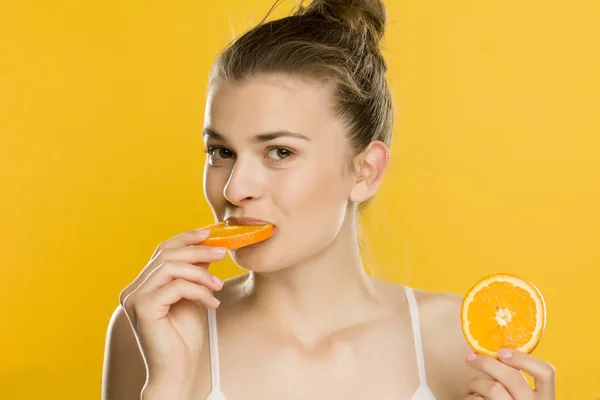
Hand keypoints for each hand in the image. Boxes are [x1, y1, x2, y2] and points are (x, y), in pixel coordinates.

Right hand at [119, 228, 226, 385]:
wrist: (178, 370)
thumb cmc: (184, 337)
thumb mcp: (193, 296)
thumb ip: (194, 273)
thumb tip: (207, 247)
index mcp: (143, 284)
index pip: (163, 250)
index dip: (186, 238)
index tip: (210, 233)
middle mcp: (134, 288)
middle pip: (167, 254)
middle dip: (198, 250)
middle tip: (222, 253)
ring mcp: (135, 298)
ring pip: (171, 267)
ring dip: (201, 273)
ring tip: (218, 286)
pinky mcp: (143, 308)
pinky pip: (176, 286)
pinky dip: (198, 290)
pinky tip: (212, 303)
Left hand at [463, 349, 555, 398]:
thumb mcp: (526, 399)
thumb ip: (519, 383)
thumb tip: (496, 355)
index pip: (546, 372)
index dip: (524, 358)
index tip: (502, 352)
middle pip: (511, 376)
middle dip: (485, 362)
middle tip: (469, 357)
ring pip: (492, 388)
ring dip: (474, 382)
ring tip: (467, 386)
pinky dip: (470, 397)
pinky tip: (470, 398)